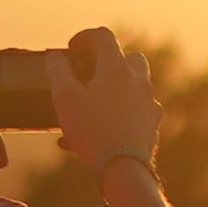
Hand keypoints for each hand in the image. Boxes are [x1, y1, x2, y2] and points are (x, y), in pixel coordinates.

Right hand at [50, 28, 159, 172]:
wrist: (123, 169)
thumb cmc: (92, 130)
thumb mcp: (64, 98)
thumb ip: (58, 71)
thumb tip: (56, 57)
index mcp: (117, 68)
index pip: (103, 36)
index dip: (84, 37)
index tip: (72, 49)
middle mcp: (138, 81)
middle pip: (128, 58)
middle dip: (108, 62)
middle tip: (89, 75)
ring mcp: (148, 103)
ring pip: (132, 87)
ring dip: (113, 91)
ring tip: (89, 110)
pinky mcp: (151, 125)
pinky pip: (133, 113)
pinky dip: (117, 116)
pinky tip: (98, 134)